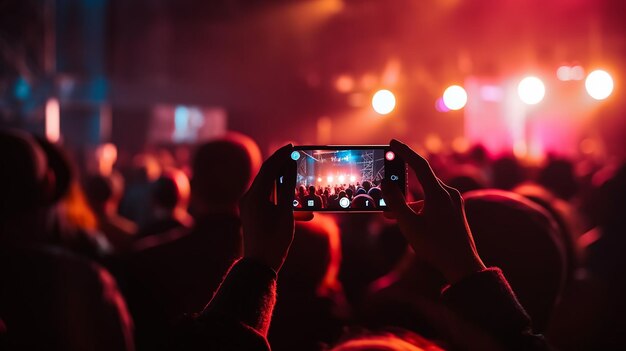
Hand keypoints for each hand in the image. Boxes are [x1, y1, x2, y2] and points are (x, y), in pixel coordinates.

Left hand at [239, 144, 296, 272]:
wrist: (259, 265)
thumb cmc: (274, 240)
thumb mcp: (286, 213)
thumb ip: (289, 188)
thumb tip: (291, 166)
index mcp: (255, 195)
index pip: (269, 167)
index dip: (282, 155)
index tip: (293, 146)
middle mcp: (248, 198)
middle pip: (268, 175)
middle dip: (283, 167)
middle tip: (297, 157)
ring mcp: (249, 206)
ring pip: (269, 188)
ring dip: (285, 185)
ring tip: (300, 182)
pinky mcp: (252, 213)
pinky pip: (268, 200)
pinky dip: (282, 199)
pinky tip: (301, 210)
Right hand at [382, 139, 485, 283]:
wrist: (463, 266)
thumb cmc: (436, 245)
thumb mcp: (409, 224)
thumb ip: (396, 201)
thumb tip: (387, 183)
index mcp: (439, 193)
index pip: (419, 164)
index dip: (404, 152)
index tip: (392, 143)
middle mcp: (449, 194)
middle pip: (421, 182)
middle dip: (400, 188)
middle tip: (384, 192)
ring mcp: (454, 203)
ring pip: (426, 195)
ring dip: (408, 203)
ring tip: (390, 216)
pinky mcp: (455, 213)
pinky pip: (433, 204)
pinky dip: (418, 209)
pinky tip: (408, 223)